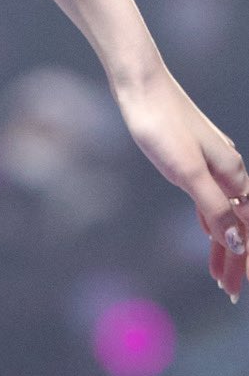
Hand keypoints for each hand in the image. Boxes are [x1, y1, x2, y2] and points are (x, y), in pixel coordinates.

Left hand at [111, 63, 248, 301]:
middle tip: (226, 292)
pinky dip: (211, 221)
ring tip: (218, 276)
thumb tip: (238, 241)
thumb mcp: (187, 172)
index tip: (236, 289)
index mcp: (233, 174)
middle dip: (235, 259)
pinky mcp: (191, 157)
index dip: (243, 259)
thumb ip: (215, 207)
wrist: (139, 82)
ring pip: (223, 212)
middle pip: (238, 224)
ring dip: (223, 245)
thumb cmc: (161, 123)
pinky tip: (209, 234)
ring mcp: (210, 163)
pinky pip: (209, 198)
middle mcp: (228, 169)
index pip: (247, 228)